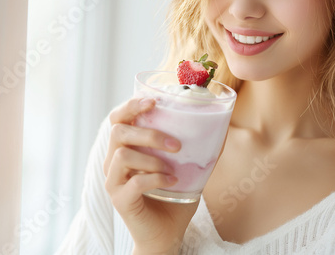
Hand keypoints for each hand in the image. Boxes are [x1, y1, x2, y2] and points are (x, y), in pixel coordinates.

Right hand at [104, 98, 198, 254]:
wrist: (166, 233)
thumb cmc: (174, 197)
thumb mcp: (187, 167)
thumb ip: (197, 147)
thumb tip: (221, 124)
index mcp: (125, 147)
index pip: (118, 118)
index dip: (131, 105)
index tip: (154, 101)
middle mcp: (113, 161)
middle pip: (118, 131)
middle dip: (149, 133)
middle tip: (176, 144)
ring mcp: (114, 181)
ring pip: (123, 155)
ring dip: (153, 159)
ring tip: (173, 168)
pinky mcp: (119, 199)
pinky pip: (135, 182)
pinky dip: (157, 179)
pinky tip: (173, 182)